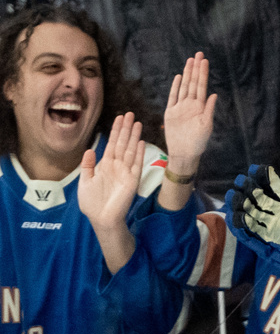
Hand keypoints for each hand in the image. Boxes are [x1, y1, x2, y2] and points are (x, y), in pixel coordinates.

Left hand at [79, 112, 144, 231]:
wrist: (102, 219)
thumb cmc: (92, 204)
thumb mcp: (85, 182)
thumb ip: (87, 166)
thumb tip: (90, 150)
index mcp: (105, 166)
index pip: (112, 144)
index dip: (115, 131)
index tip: (119, 118)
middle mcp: (117, 167)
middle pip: (122, 143)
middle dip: (126, 129)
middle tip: (130, 114)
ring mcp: (126, 173)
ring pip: (130, 150)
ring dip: (133, 137)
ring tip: (136, 122)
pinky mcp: (132, 181)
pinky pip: (136, 164)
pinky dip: (138, 153)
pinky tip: (140, 142)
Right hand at [164, 52, 216, 174]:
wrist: (184, 153)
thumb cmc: (198, 142)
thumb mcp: (206, 126)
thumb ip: (209, 110)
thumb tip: (214, 95)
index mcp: (200, 107)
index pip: (201, 86)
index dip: (203, 73)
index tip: (205, 61)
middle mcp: (190, 105)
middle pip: (193, 83)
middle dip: (196, 69)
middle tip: (198, 54)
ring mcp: (180, 107)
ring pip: (184, 87)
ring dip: (187, 74)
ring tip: (190, 61)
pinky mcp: (171, 112)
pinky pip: (173, 97)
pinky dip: (175, 87)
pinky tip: (179, 77)